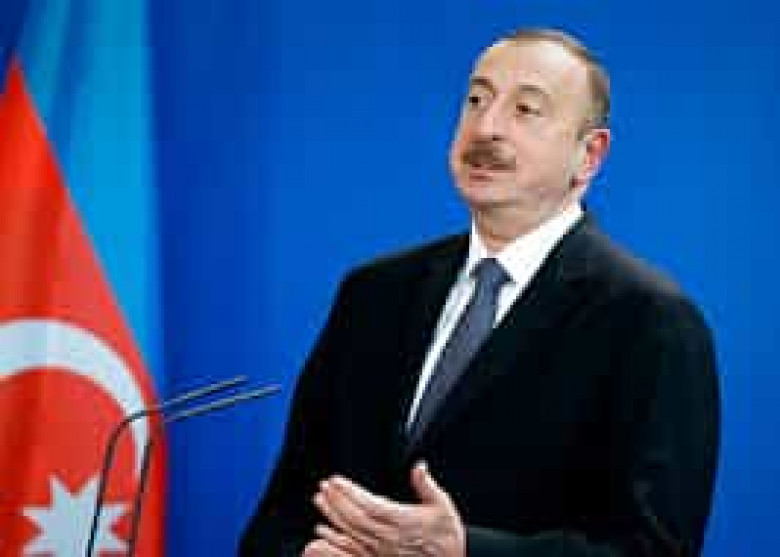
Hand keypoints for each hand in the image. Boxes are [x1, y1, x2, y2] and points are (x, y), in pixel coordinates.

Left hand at [311, 462, 464, 556]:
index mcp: (403, 520)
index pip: (369, 504)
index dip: (350, 492)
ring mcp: (382, 549)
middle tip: (323, 487)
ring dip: (332, 515)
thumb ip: (426, 485)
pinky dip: (335, 538)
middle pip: (355, 518)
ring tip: (319, 500)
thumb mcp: (443, 505)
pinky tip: (323, 529)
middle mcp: (389, 536)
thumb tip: (418, 466)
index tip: (336, 480)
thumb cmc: (446, 534)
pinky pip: (352, 548)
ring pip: (351, 532)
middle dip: (336, 501)